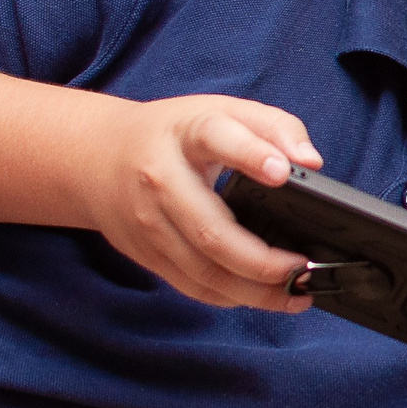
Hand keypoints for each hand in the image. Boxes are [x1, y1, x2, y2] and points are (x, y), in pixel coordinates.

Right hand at [80, 94, 320, 309]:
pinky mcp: (146, 254)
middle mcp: (161, 180)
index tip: (282, 174)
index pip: (217, 138)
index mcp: (187, 134)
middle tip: (304, 267)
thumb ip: (275, 127)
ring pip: (204, 271)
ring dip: (255, 291)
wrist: (96, 157)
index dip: (251, 155)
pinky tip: (263, 296)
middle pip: (212, 231)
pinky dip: (232, 297)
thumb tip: (310, 161)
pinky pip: (193, 286)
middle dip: (263, 260)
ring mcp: (149, 223)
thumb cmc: (174, 134)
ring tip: (297, 293)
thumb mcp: (222, 110)